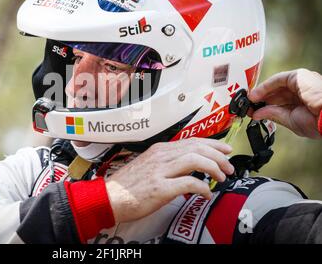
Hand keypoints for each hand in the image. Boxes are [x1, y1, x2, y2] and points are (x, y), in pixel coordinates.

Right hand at [104, 138, 233, 222]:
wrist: (109, 198)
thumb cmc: (128, 185)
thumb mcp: (148, 165)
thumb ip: (167, 163)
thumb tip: (188, 166)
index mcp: (159, 150)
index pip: (192, 141)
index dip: (213, 144)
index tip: (225, 149)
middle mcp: (161, 156)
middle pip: (197, 148)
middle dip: (218, 156)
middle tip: (229, 166)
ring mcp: (160, 171)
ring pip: (195, 160)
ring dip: (213, 168)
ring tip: (221, 177)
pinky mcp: (160, 188)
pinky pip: (188, 183)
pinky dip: (202, 187)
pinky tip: (206, 193)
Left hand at [248, 69, 321, 138]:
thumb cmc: (317, 122)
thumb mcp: (290, 120)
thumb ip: (273, 114)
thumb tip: (257, 114)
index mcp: (303, 102)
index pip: (279, 102)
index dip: (265, 106)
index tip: (252, 111)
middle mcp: (301, 90)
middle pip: (275, 93)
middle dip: (260, 100)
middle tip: (247, 107)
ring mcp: (300, 82)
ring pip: (275, 86)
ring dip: (260, 93)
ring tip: (248, 102)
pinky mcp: (298, 76)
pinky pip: (277, 80)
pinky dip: (264, 87)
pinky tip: (254, 95)